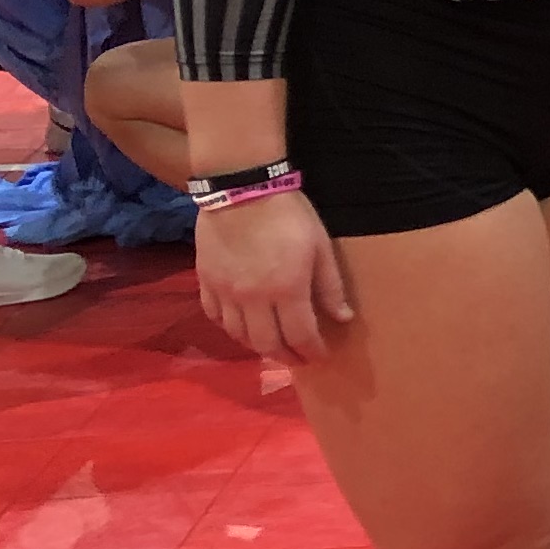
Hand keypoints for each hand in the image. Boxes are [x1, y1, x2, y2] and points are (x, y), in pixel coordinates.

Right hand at [196, 190, 352, 361]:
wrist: (240, 189)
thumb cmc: (289, 214)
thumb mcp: (320, 247)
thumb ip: (330, 286)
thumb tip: (344, 318)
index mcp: (287, 290)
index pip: (300, 335)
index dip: (312, 351)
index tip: (320, 356)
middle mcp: (253, 299)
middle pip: (267, 344)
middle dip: (286, 357)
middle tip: (297, 359)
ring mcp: (225, 292)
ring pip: (238, 335)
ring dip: (257, 346)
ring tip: (272, 345)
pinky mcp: (205, 282)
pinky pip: (215, 317)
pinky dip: (230, 328)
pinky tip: (241, 326)